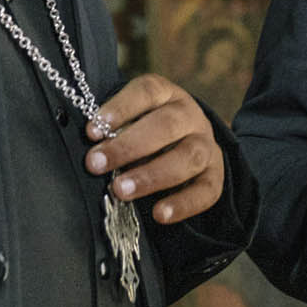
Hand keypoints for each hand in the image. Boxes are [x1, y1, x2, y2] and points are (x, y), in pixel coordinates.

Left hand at [85, 74, 225, 224]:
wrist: (187, 144)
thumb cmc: (145, 132)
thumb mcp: (132, 119)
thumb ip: (114, 129)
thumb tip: (91, 148)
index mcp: (167, 94)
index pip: (147, 92)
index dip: (119, 109)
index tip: (91, 131)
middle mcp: (191, 116)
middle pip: (166, 125)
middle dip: (128, 146)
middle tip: (96, 164)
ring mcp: (207, 145)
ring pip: (188, 157)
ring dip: (152, 175)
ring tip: (121, 191)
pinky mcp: (216, 176)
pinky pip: (206, 190)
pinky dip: (183, 204)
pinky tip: (158, 214)